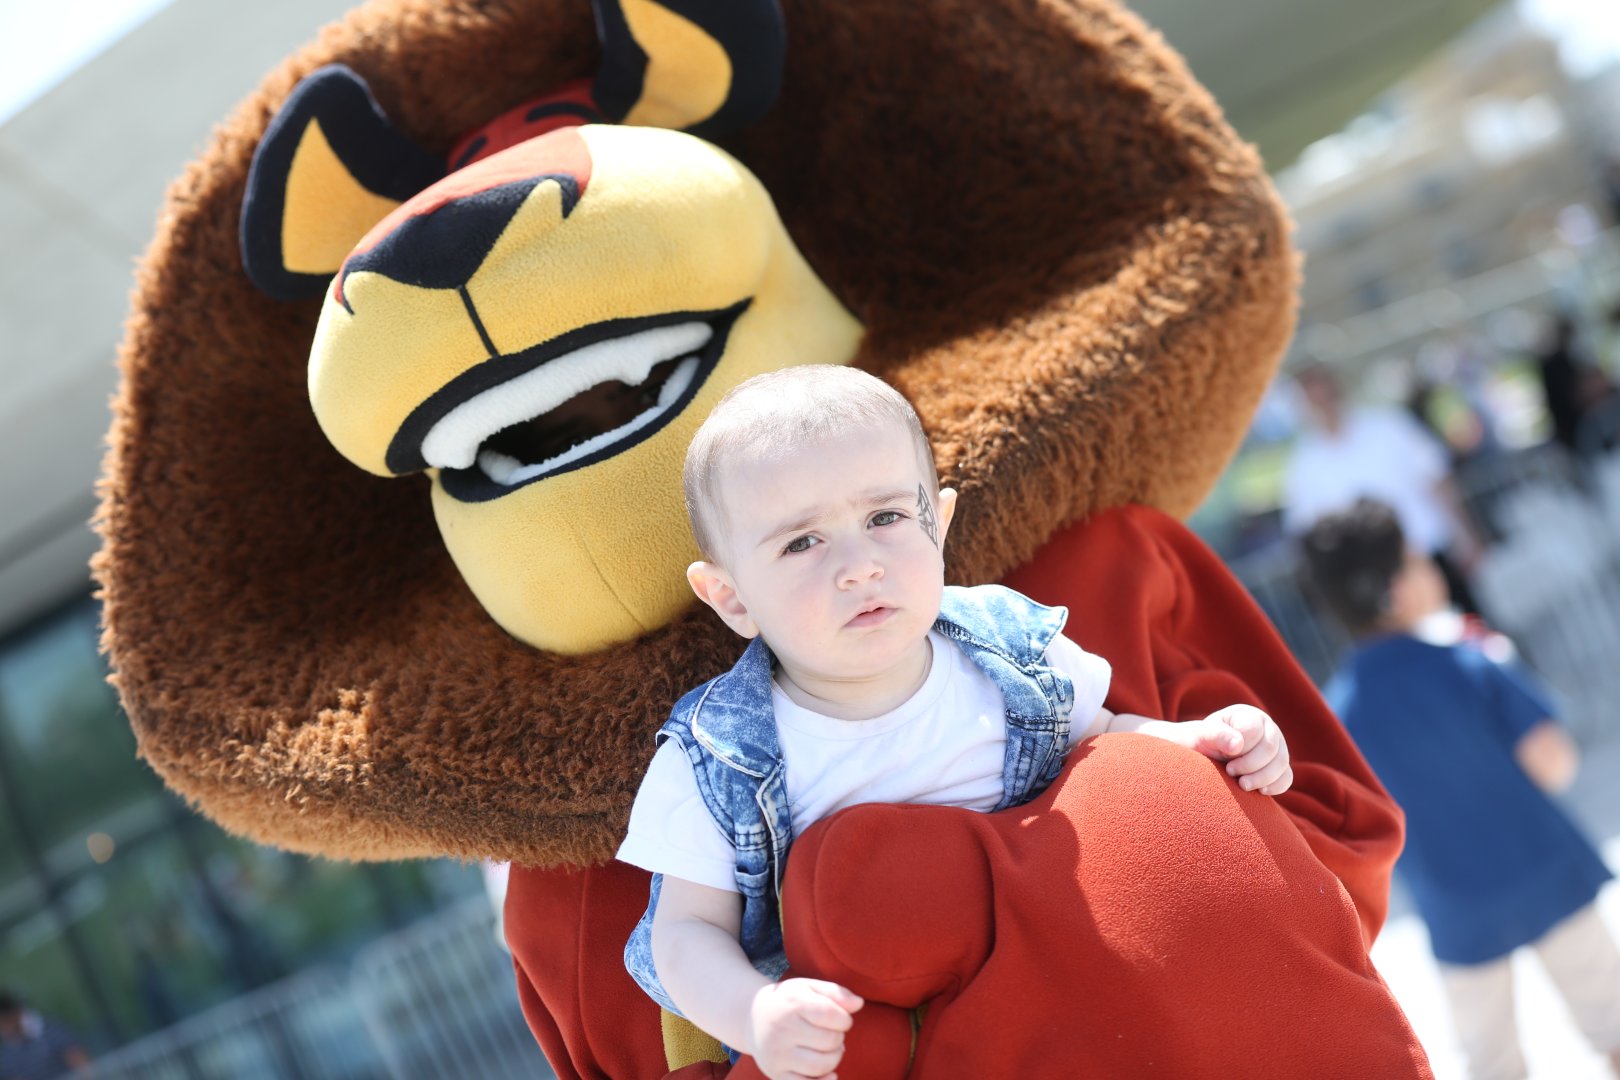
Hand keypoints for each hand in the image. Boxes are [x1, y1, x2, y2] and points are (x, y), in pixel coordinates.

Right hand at [749, 978, 863, 1079]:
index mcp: (792, 1003)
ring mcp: (777, 1054)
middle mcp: (781, 1029)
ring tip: (828, 1049)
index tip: (841, 1019)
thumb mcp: (808, 987)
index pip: (831, 1015)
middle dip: (839, 1037)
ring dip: (834, 1058)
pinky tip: (829, 1073)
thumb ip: (835, 992)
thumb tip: (859, 1004)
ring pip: (821, 1065)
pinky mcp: (776, 1074)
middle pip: (830, 1041)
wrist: (752, 1018)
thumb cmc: (788, 1002)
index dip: (845, 1019)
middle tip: (831, 1033)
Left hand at [1180, 704, 1292, 795]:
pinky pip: (1287, 777)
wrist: (1207, 755)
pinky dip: (1276, 786)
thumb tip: (1238, 745)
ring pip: (1281, 764)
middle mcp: (1268, 728)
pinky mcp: (1280, 766)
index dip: (1241, 748)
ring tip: (1242, 784)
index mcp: (1249, 716)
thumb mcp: (1203, 735)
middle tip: (1230, 771)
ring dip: (1261, 778)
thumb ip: (1217, 735)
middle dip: (1250, 765)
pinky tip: (1260, 791)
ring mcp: (1278, 747)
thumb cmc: (1204, 742)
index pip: (1254, 731)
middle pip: (1270, 749)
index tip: (1226, 758)